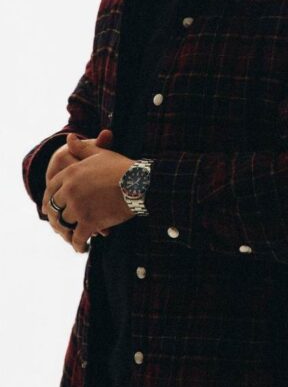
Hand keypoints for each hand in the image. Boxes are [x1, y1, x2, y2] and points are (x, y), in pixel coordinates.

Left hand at [43, 131, 135, 252]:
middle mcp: (70, 190)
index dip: (48, 199)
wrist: (139, 183)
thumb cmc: (121, 167)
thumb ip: (81, 148)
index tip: (48, 207)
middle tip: (58, 225)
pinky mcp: (90, 222)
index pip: (50, 188)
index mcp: (71, 173)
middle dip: (55, 217)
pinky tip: (81, 247)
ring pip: (64, 223)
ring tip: (70, 237)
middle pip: (54, 207)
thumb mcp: (100, 155)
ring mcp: (79, 207)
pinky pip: (78, 237)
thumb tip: (69, 138)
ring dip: (66, 232)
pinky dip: (78, 244)